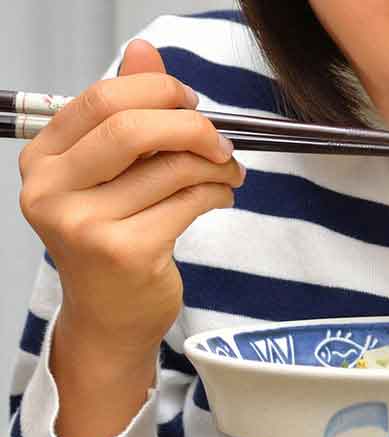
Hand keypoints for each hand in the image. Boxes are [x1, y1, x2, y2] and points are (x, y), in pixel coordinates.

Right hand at [18, 39, 244, 357]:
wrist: (110, 317)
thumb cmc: (113, 238)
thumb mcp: (111, 174)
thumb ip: (127, 113)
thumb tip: (144, 50)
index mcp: (43, 161)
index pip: (102, 100)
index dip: (159, 92)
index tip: (191, 103)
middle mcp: (51, 192)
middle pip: (134, 129)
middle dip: (193, 127)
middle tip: (221, 141)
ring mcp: (85, 226)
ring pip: (172, 168)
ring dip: (216, 166)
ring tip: (228, 173)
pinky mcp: (126, 253)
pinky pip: (190, 202)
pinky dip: (218, 194)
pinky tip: (220, 198)